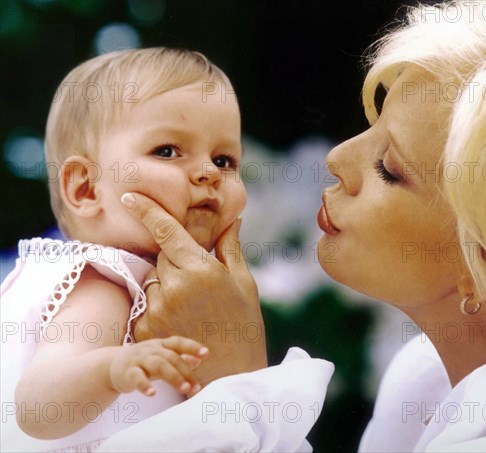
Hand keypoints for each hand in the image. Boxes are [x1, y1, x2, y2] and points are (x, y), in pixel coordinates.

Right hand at [109, 336, 206, 396]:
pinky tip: (152, 393)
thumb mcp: (161, 357)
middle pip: (171, 357)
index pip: (178, 342)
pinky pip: (136, 377)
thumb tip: (198, 360)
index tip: (206, 353)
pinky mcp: (127, 372)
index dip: (192, 347)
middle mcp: (151, 349)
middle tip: (196, 386)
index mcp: (161, 345)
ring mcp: (139, 359)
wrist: (111, 366)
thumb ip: (179, 358)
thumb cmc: (142, 362)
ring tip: (184, 389)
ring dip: (173, 377)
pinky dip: (144, 385)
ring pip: (158, 365)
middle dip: (185, 372)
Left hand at [121, 192, 267, 386]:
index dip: (146, 210)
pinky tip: (179, 320)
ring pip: (152, 278)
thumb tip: (233, 218)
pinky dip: (158, 304)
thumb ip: (230, 247)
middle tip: (196, 280)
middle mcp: (175, 285)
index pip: (166, 230)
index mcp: (201, 269)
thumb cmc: (243, 323)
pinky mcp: (145, 327)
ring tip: (190, 305)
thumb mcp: (243, 282)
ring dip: (165, 282)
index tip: (129, 196)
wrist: (231, 372)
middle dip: (174, 258)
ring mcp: (157, 308)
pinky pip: (146, 302)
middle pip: (161, 255)